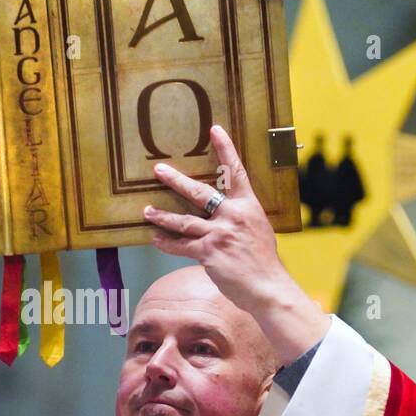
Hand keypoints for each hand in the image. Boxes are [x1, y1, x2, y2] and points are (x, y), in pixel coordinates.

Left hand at [145, 124, 329, 361]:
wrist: (268, 286)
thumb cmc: (263, 262)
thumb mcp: (257, 231)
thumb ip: (240, 219)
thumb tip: (224, 216)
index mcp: (248, 206)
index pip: (235, 171)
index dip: (225, 148)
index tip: (214, 129)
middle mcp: (233, 215)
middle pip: (199, 192)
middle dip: (176, 181)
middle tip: (159, 170)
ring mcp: (220, 233)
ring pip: (184, 221)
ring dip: (162, 216)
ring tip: (146, 210)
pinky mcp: (209, 252)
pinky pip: (182, 245)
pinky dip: (167, 243)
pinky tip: (155, 239)